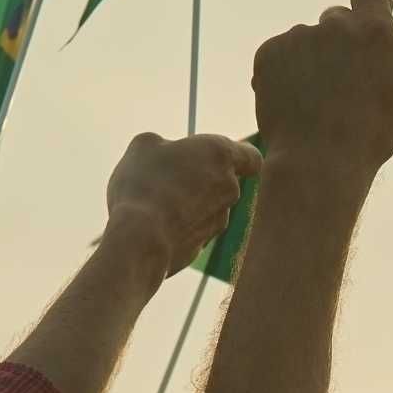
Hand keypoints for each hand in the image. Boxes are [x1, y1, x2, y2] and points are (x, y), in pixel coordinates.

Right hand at [101, 132, 262, 280]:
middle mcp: (230, 188)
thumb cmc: (144, 183)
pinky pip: (191, 231)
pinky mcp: (203, 248)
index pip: (252, 157)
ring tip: (153, 203)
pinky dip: (177, 228)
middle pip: (225, 182)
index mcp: (221, 154)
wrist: (140, 238)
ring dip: (188, 205)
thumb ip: (164, 143)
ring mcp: (219, 221)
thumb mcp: (145, 145)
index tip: (214, 158)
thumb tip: (162, 150)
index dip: (237, 157)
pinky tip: (152, 225)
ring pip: (208, 208)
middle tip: (168, 178)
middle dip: (201, 180)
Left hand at [253, 0, 392, 174]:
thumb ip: (386, 53)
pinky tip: (291, 103)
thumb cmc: (367, 134)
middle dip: (336, 42)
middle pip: (334, 18)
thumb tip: (379, 27)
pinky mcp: (268, 51)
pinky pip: (279, 55)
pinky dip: (283, 73)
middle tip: (337, 82)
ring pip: (305, 42)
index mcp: (375, 31)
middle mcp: (335, 24)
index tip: (361, 3)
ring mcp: (298, 36)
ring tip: (312, 103)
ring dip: (308, 62)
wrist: (318, 161)